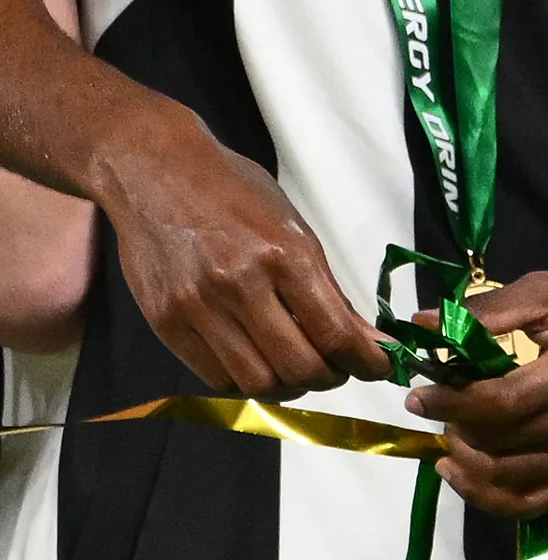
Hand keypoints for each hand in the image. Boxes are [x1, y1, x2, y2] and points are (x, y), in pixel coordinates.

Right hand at [95, 110, 379, 395]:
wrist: (156, 172)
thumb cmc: (235, 193)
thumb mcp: (295, 228)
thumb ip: (326, 287)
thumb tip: (363, 338)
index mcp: (285, 255)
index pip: (335, 333)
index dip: (366, 362)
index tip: (379, 367)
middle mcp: (241, 284)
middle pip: (299, 367)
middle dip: (330, 378)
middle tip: (338, 370)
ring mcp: (198, 307)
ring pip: (257, 382)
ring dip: (288, 387)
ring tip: (297, 370)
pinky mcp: (164, 322)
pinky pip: (215, 378)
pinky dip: (246, 382)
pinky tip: (258, 364)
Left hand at [408, 244, 547, 516]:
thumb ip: (487, 310)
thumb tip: (421, 328)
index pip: (500, 404)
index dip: (449, 403)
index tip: (417, 393)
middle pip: (500, 444)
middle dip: (454, 427)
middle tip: (436, 407)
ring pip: (509, 479)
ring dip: (465, 462)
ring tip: (449, 435)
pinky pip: (535, 503)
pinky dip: (489, 497)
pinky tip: (463, 474)